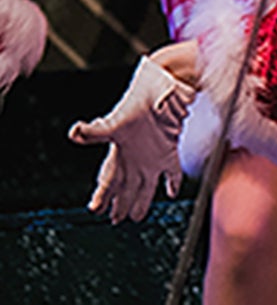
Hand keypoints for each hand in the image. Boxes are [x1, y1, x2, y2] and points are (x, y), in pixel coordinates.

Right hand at [69, 54, 191, 222]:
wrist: (163, 84)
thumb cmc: (138, 99)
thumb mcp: (114, 119)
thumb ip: (95, 130)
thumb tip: (74, 133)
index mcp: (119, 153)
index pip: (108, 180)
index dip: (102, 195)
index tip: (94, 209)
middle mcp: (135, 157)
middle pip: (127, 187)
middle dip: (121, 204)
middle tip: (116, 221)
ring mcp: (153, 154)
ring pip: (146, 184)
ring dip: (143, 199)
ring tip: (137, 216)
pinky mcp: (170, 148)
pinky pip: (171, 171)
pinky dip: (172, 182)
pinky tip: (173, 192)